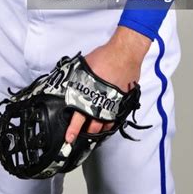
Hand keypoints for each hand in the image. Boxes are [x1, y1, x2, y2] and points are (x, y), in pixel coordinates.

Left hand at [64, 27, 150, 143]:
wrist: (123, 54)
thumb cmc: (104, 57)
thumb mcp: (83, 68)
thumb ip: (77, 79)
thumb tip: (69, 82)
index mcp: (88, 95)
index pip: (78, 117)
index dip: (73, 130)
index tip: (69, 139)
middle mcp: (101, 103)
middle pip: (93, 125)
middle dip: (86, 133)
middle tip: (81, 137)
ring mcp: (113, 104)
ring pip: (105, 124)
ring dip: (99, 130)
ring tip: (94, 135)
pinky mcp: (123, 101)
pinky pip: (116, 116)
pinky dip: (111, 122)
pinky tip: (108, 124)